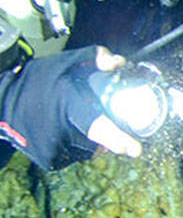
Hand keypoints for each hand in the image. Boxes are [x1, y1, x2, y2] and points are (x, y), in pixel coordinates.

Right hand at [0, 46, 141, 168]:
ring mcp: (54, 149)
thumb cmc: (39, 79)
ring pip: (89, 149)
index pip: (96, 125)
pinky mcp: (49, 160)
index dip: (117, 138)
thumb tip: (120, 64)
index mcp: (67, 103)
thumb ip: (96, 57)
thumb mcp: (66, 62)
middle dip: (108, 133)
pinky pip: (76, 155)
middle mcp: (60, 129)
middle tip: (97, 119)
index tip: (134, 149)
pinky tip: (63, 130)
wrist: (3, 102)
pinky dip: (77, 144)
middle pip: (98, 138)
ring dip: (90, 138)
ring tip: (72, 119)